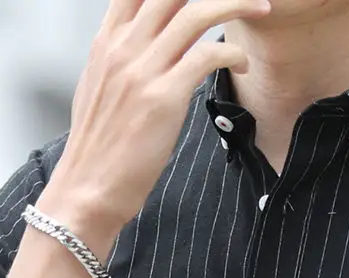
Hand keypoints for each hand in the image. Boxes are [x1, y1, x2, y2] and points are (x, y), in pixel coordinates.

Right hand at [41, 0, 272, 242]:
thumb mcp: (98, 89)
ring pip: (196, 13)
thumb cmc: (98, 149)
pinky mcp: (164, 97)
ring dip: (235, 4)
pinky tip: (241, 65)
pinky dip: (233, 53)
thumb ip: (119, 61)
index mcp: (107, 42)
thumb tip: (139, 51)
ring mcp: (143, 70)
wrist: (88, 188)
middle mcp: (123, 47)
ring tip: (261, 9)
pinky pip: (208, 55)